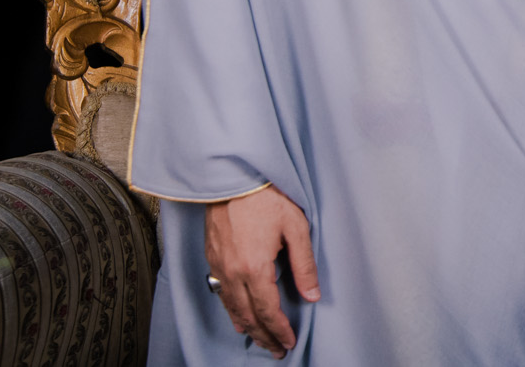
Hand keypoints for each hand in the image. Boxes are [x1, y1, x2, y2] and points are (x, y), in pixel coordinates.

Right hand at [203, 186, 319, 357]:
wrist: (233, 176)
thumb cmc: (267, 197)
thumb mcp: (296, 228)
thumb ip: (304, 264)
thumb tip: (312, 295)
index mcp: (254, 268)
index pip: (267, 310)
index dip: (279, 330)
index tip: (288, 342)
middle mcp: (232, 272)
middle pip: (247, 315)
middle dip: (263, 335)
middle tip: (276, 350)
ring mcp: (218, 266)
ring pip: (230, 307)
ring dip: (246, 326)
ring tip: (259, 338)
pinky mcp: (212, 257)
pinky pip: (220, 293)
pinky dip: (231, 309)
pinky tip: (238, 313)